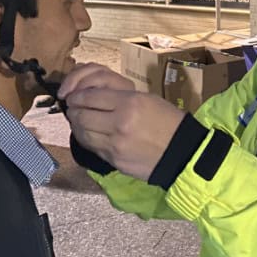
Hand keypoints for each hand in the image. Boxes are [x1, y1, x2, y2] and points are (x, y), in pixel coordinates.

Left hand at [59, 63, 185, 180]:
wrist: (182, 151)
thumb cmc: (168, 121)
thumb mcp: (147, 99)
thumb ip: (119, 98)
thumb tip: (93, 98)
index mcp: (130, 103)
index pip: (90, 97)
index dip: (78, 96)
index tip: (75, 95)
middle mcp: (119, 123)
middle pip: (82, 115)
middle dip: (74, 110)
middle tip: (73, 107)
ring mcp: (115, 144)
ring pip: (82, 133)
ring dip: (77, 125)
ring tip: (79, 120)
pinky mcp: (113, 160)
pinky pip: (92, 147)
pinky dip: (86, 139)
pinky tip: (89, 134)